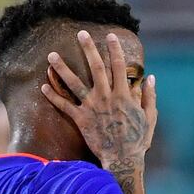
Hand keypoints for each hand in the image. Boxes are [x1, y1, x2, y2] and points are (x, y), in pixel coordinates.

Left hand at [40, 30, 156, 162]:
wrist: (123, 159)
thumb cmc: (138, 140)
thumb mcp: (150, 117)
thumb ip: (149, 97)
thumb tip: (150, 78)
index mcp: (123, 95)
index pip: (119, 66)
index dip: (115, 49)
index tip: (110, 36)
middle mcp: (106, 97)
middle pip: (96, 68)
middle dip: (89, 49)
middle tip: (81, 33)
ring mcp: (92, 108)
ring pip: (74, 84)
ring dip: (62, 68)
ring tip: (51, 55)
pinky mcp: (81, 120)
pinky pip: (64, 106)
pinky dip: (53, 96)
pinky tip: (43, 86)